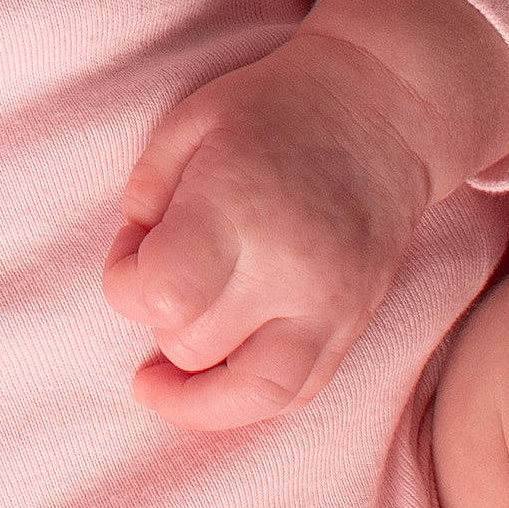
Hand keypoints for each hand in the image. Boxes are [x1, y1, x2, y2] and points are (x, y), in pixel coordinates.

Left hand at [100, 33, 434, 430]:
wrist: (384, 105)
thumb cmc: (275, 107)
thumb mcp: (190, 120)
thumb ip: (146, 192)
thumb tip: (135, 258)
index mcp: (237, 206)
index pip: (161, 291)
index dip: (124, 283)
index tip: (132, 250)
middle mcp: (288, 266)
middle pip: (196, 343)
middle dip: (158, 319)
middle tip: (160, 276)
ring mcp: (331, 302)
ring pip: (254, 394)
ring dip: (197, 396)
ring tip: (163, 384)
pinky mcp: (357, 322)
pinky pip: (302, 391)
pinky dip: (251, 402)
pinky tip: (217, 387)